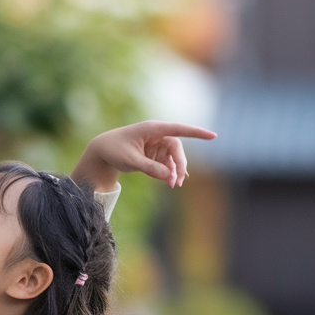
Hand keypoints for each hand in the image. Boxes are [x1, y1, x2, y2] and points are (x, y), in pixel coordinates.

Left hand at [73, 121, 216, 190]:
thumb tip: (169, 176)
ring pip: (173, 158)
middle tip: (178, 182)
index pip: (179, 129)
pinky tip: (172, 183)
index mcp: (152, 129)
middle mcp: (157, 135)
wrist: (102, 152)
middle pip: (177, 149)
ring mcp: (156, 145)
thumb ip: (150, 168)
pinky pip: (166, 164)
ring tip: (173, 186)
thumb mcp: (131, 160)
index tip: (213, 136)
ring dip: (175, 171)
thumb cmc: (115, 150)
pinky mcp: (154, 155)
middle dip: (180, 165)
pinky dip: (169, 173)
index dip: (196, 133)